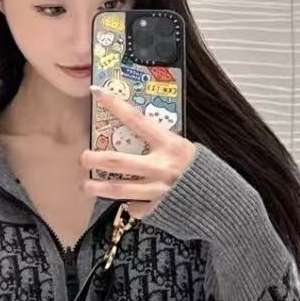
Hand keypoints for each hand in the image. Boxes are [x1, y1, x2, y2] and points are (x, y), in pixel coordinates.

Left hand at [81, 85, 195, 218]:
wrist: (217, 198)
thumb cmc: (196, 168)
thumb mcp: (180, 148)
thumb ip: (158, 142)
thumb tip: (130, 130)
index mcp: (170, 145)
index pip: (137, 121)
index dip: (116, 106)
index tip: (97, 92)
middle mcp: (162, 167)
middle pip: (118, 161)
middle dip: (94, 159)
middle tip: (83, 158)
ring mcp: (158, 190)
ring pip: (118, 189)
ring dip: (97, 188)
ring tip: (85, 185)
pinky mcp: (156, 208)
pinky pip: (134, 206)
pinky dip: (128, 203)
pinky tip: (124, 200)